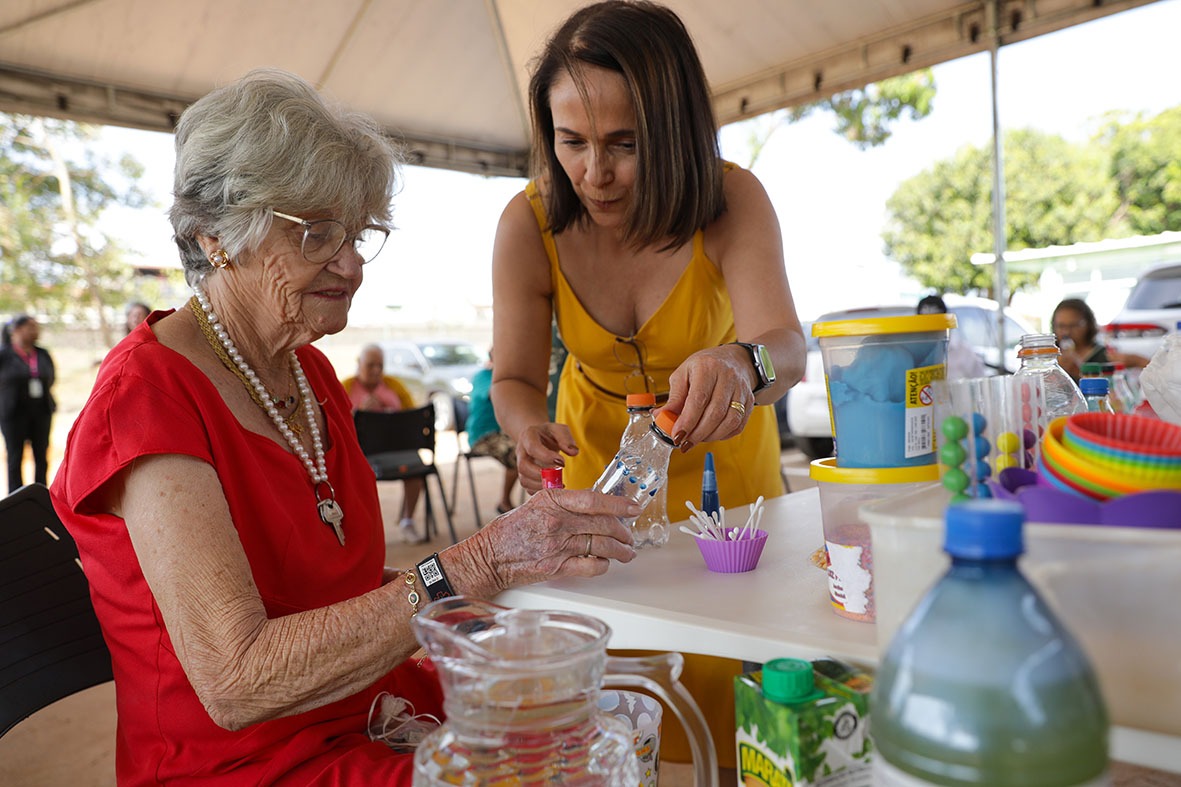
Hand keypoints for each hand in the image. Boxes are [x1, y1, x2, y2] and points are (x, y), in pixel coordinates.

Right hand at [474, 489, 637, 588]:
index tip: (633, 506)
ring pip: (603, 546)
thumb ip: (562, 503)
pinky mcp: (557, 568)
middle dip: (623, 531)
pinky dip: (603, 565)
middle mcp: (557, 522)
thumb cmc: (510, 531)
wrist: (488, 557)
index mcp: (552, 501)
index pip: (594, 500)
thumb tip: (593, 506)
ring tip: (627, 552)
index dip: (618, 503)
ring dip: (621, 550)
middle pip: (604, 524)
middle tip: (630, 535)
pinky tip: (605, 563)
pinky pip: (591, 566)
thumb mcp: (535, 505)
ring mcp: (558, 546)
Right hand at [514, 422, 578, 490]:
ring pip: (524, 480)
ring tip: (558, 484)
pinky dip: (541, 491)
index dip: (547, 457)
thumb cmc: (549, 434)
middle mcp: (521, 452)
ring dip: (542, 486)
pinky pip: (528, 488)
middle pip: (523, 467)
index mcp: (528, 437)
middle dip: (542, 475)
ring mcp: (521, 465)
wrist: (538, 437)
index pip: (533, 448)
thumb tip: (573, 452)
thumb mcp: (559, 429)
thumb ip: (566, 439)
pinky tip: (554, 487)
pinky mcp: (525, 476)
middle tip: (558, 476)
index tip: (562, 463)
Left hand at [660, 345, 752, 451]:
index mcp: (707, 367)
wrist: (733, 360)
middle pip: (715, 413)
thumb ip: (674, 397)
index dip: (688, 421)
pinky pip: (738, 425)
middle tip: (684, 443)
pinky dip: (723, 435)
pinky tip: (710, 434)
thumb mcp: (683, 374)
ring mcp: (742, 390)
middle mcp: (728, 377)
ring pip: (730, 421)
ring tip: (696, 439)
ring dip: (710, 436)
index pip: (699, 399)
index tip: (677, 435)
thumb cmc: (704, 368)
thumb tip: (660, 417)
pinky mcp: (750, 402)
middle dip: (697, 433)